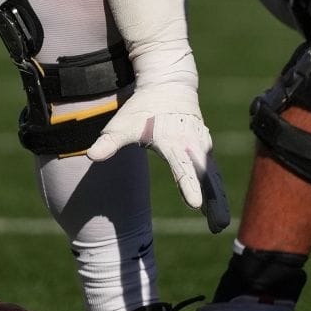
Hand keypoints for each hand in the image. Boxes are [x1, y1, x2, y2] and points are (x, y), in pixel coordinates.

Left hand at [88, 81, 230, 230]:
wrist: (169, 85)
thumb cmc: (144, 107)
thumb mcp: (124, 123)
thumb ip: (110, 142)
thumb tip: (91, 156)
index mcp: (173, 141)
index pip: (182, 168)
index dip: (189, 186)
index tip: (196, 203)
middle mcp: (192, 145)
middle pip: (205, 177)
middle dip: (214, 200)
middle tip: (219, 224)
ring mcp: (203, 147)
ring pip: (214, 177)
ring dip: (218, 200)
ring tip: (219, 225)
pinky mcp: (206, 150)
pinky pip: (214, 174)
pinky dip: (217, 191)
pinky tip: (217, 212)